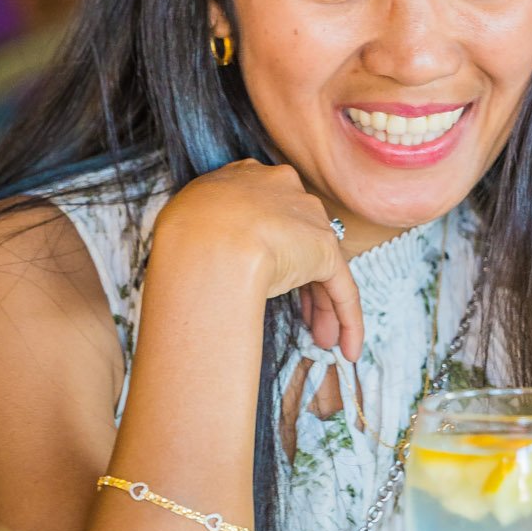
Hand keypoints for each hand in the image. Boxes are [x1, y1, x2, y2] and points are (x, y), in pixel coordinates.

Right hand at [154, 160, 363, 359]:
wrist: (207, 241)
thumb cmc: (182, 235)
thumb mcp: (185, 220)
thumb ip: (203, 234)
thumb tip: (203, 266)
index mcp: (246, 180)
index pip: (267, 216)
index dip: (268, 250)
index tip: (264, 278)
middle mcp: (283, 191)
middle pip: (297, 241)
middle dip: (300, 283)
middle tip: (299, 317)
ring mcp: (306, 218)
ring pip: (320, 268)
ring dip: (322, 309)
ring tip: (320, 341)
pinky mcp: (324, 250)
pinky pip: (342, 288)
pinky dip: (348, 319)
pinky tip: (349, 350)